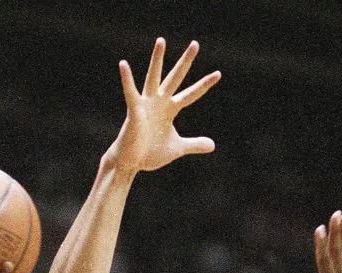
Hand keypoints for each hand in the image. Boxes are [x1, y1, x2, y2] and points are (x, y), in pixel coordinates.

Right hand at [105, 37, 220, 176]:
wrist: (131, 163)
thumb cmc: (150, 153)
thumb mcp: (176, 148)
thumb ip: (193, 144)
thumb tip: (212, 145)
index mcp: (169, 110)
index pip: (190, 94)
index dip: (203, 85)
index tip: (218, 74)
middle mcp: (159, 102)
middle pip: (175, 78)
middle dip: (185, 62)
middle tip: (195, 44)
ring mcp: (146, 105)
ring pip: (153, 77)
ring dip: (157, 59)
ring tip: (161, 41)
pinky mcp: (134, 110)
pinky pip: (130, 92)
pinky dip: (126, 79)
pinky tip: (123, 64)